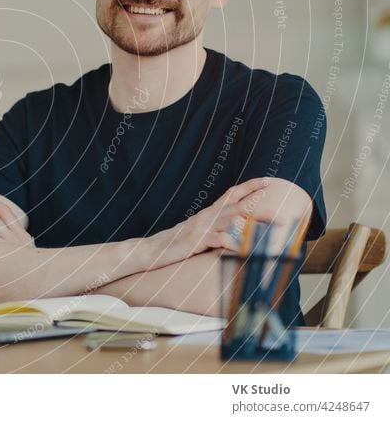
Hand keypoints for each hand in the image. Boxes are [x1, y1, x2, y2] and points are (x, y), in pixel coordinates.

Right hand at [148, 178, 277, 267]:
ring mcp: (201, 228)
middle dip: (261, 209)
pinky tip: (243, 248)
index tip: (269, 182)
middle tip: (281, 214)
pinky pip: (218, 239)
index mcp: (208, 213)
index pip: (232, 193)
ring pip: (231, 221)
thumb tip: (234, 231)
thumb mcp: (197, 232)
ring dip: (252, 225)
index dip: (250, 187)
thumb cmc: (174, 243)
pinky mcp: (196, 241)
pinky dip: (232, 243)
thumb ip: (214, 229)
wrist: (150, 250)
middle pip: (238, 207)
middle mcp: (207, 217)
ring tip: (270, 230)